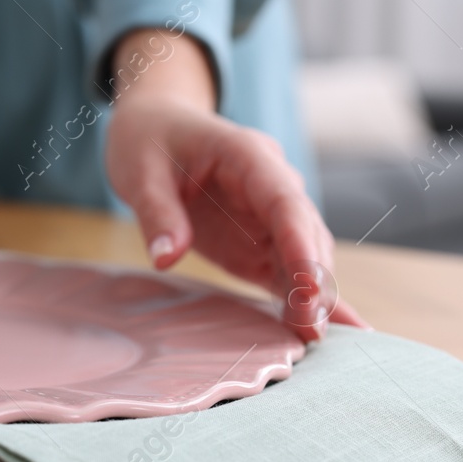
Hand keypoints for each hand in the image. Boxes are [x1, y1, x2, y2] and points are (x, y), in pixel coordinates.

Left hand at [104, 29, 369, 340]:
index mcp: (248, 156)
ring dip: (310, 293)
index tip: (309, 283)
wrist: (152, 125)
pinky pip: (285, 269)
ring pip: (303, 254)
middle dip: (312, 279)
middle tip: (311, 327)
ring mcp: (267, 213)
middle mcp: (270, 184)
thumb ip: (157, 212)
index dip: (299, 243)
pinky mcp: (257, 239)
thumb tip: (167, 258)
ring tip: (314, 337)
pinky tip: (321, 331)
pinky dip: (300, 297)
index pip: (284, 201)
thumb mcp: (141, 171)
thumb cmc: (148, 140)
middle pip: (303, 232)